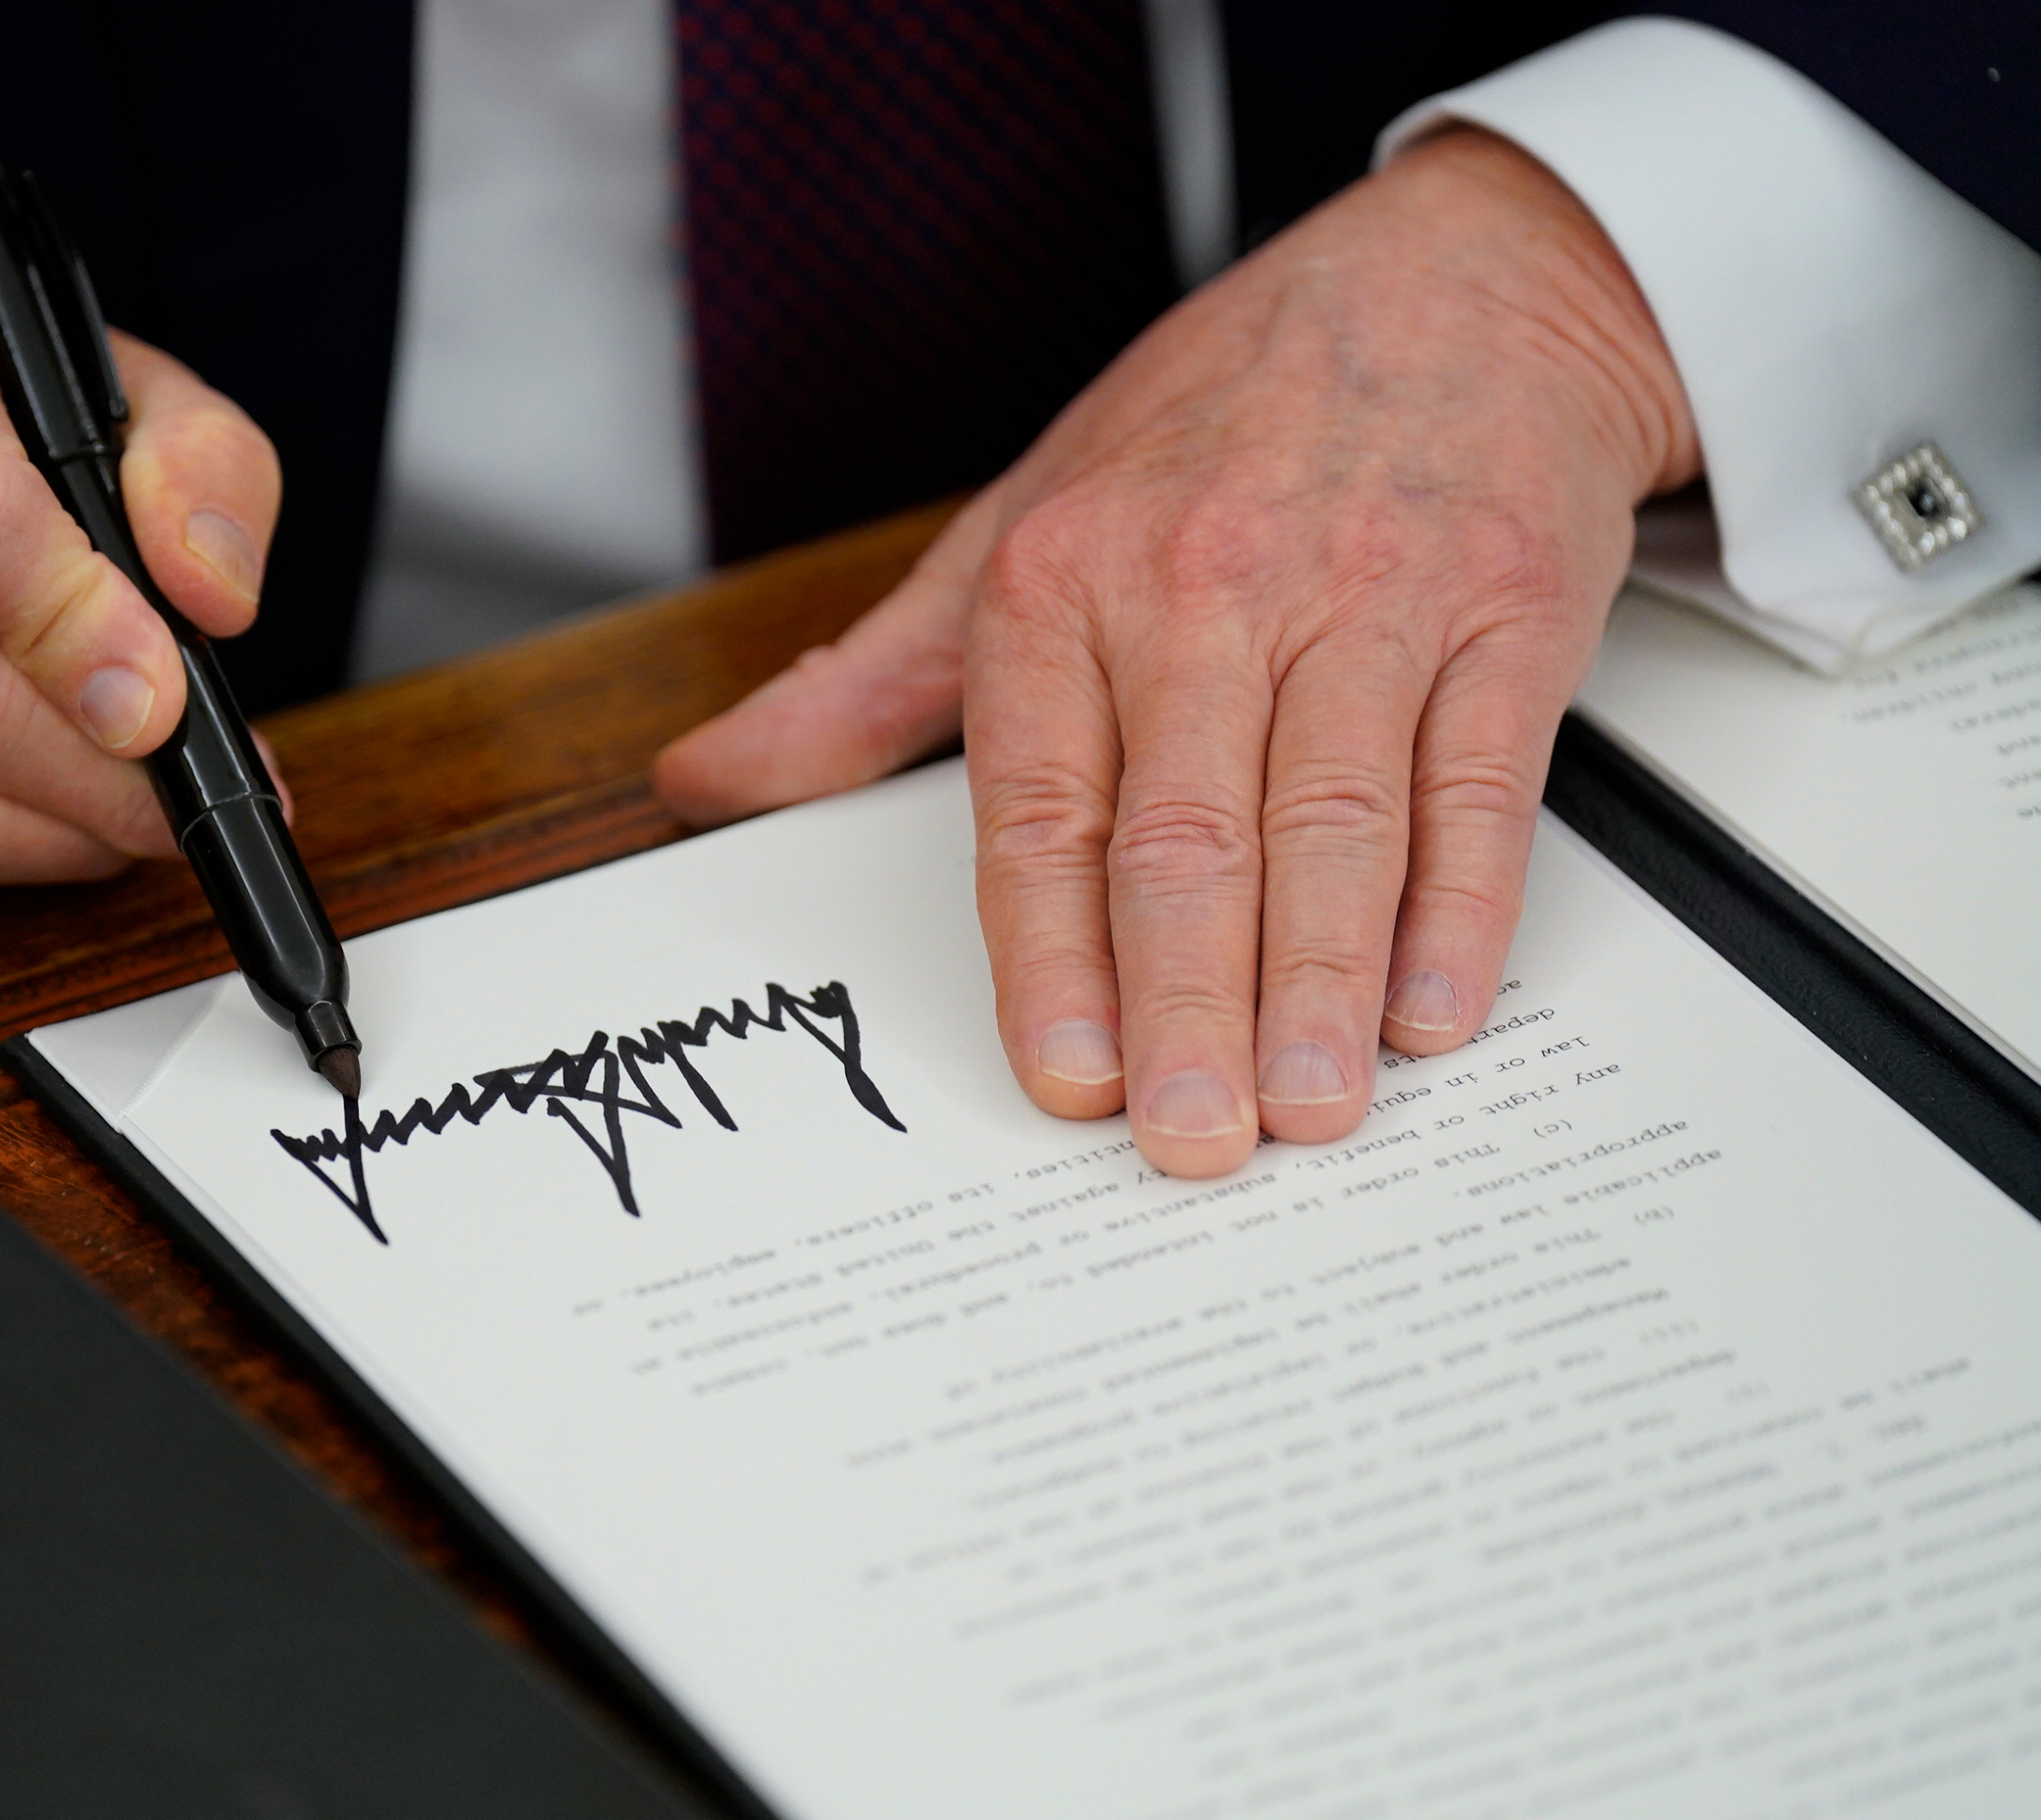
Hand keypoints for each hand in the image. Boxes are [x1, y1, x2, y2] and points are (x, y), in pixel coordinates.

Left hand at [655, 131, 1698, 1175]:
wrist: (1455, 280)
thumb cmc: (1220, 415)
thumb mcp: (1017, 520)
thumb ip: (871, 679)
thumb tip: (708, 782)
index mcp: (1070, 580)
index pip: (1042, 805)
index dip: (1049, 955)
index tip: (1064, 1076)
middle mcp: (1212, 587)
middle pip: (1187, 837)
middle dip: (1185, 1006)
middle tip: (1189, 1141)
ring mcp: (1371, 598)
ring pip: (1333, 824)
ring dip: (1318, 986)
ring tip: (1304, 1112)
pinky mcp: (1509, 612)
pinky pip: (1477, 782)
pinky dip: (1459, 908)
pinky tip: (1429, 1011)